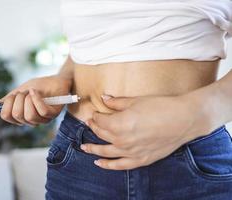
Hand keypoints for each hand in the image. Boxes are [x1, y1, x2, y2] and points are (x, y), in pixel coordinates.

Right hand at [0, 75, 71, 125]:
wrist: (57, 79)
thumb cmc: (39, 86)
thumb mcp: (18, 92)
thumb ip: (4, 102)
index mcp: (22, 116)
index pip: (7, 116)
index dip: (7, 104)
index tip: (12, 95)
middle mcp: (32, 120)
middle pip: (16, 116)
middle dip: (17, 99)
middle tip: (23, 92)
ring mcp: (43, 119)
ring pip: (29, 116)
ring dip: (28, 99)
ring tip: (32, 92)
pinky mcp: (53, 114)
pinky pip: (41, 111)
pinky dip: (36, 99)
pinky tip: (36, 92)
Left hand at [81, 94, 208, 169]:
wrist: (184, 120)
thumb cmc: (161, 107)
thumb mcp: (136, 101)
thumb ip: (117, 102)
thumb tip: (104, 98)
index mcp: (119, 124)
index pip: (100, 120)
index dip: (95, 115)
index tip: (94, 113)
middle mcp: (122, 140)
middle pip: (101, 134)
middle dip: (94, 127)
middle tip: (90, 123)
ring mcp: (131, 152)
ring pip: (106, 151)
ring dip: (93, 148)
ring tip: (84, 147)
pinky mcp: (141, 160)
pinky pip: (119, 165)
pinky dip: (107, 165)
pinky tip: (99, 163)